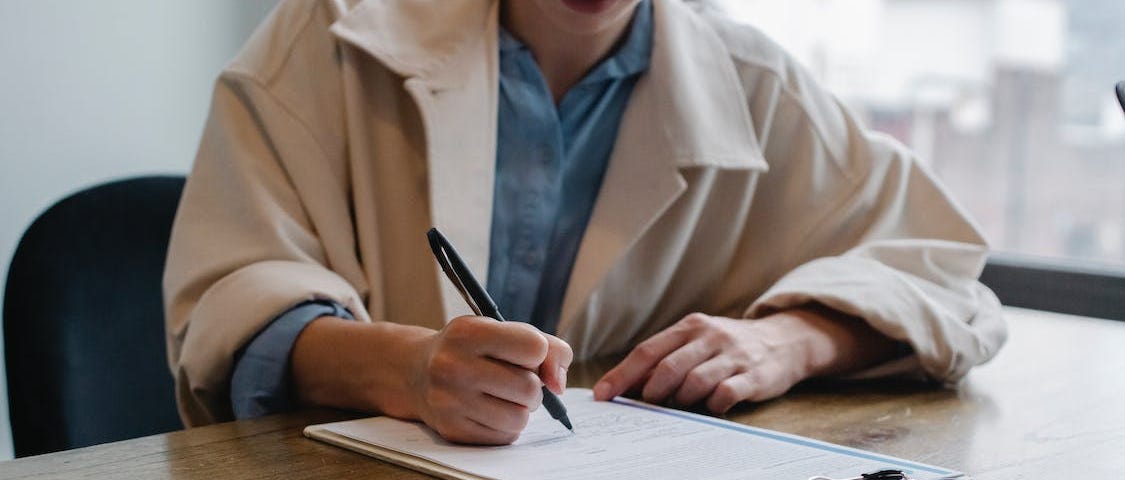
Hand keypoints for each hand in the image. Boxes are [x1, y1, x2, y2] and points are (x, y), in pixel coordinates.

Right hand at [290, 316, 571, 445]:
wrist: (415, 371)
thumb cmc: (470, 349)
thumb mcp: (501, 331)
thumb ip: (547, 347)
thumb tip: (559, 384)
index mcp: (468, 332)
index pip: (534, 347)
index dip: (537, 353)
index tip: (522, 355)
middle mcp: (453, 366)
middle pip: (529, 387)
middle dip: (532, 386)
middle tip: (515, 380)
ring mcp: (449, 401)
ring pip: (520, 417)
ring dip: (521, 409)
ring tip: (504, 397)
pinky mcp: (451, 429)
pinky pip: (504, 436)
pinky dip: (506, 425)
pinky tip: (489, 410)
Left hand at [592, 309, 897, 412]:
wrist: (785, 340)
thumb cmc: (728, 346)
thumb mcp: (698, 340)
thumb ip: (667, 356)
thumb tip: (627, 383)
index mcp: (689, 327)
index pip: (647, 351)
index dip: (622, 375)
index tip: (602, 395)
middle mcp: (709, 337)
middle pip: (668, 367)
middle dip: (650, 391)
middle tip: (646, 405)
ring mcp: (733, 355)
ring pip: (694, 382)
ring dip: (680, 400)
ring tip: (680, 406)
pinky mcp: (754, 375)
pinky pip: (725, 394)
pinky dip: (712, 405)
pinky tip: (711, 407)